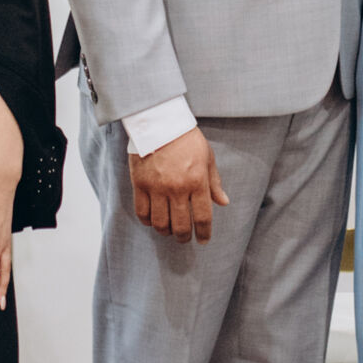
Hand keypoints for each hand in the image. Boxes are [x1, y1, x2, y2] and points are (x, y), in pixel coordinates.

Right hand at [129, 128, 229, 242]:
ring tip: (169, 231)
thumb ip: (214, 182)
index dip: (204, 233)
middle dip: (184, 237)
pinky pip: (142, 212)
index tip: (204, 240)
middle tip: (185, 239)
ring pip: (160, 223)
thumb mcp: (207, 157)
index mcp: (197, 181)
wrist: (159, 122)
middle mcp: (177, 188)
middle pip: (180, 225)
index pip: (202, 217)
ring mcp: (156, 188)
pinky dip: (148, 221)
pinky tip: (153, 221)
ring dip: (166, 231)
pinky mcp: (140, 184)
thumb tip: (223, 202)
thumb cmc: (186, 138)